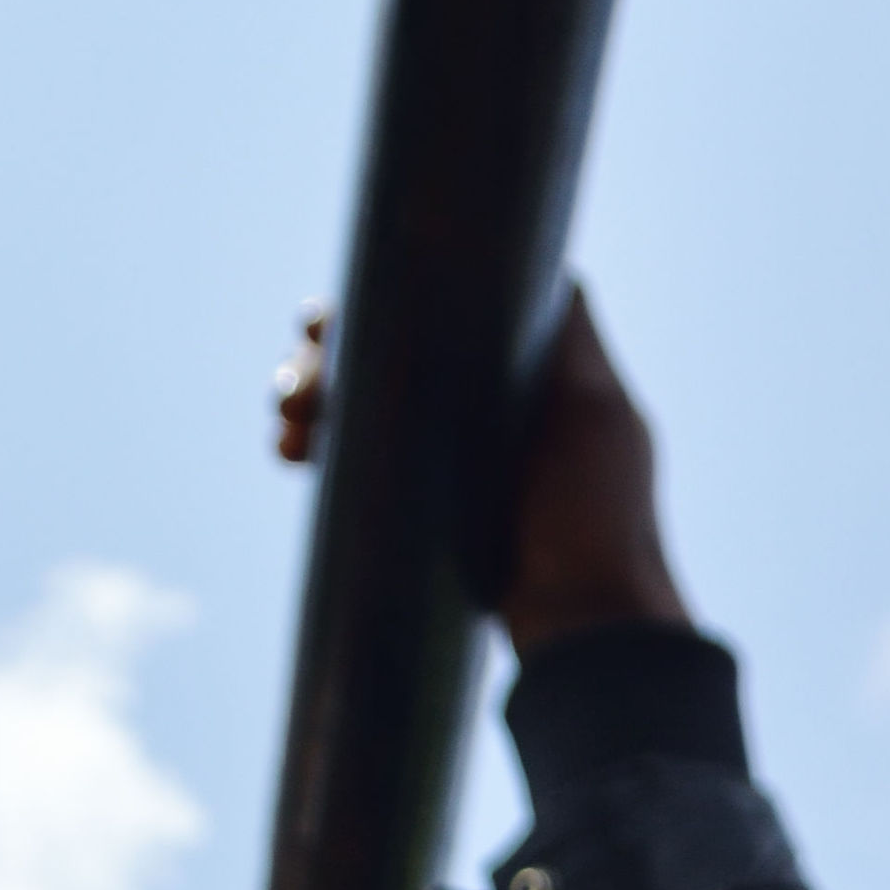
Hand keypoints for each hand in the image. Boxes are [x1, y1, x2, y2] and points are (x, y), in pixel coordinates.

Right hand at [283, 289, 687, 653]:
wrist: (581, 620)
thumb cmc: (598, 519)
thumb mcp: (598, 414)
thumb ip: (573, 342)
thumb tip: (548, 268)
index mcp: (523, 373)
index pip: (440, 310)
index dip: (384, 300)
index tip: (339, 317)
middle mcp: (482, 404)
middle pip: (387, 348)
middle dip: (329, 356)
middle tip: (300, 384)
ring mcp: (451, 455)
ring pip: (361, 399)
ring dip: (309, 395)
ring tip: (291, 424)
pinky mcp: (425, 503)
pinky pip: (356, 459)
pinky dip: (316, 444)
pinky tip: (292, 453)